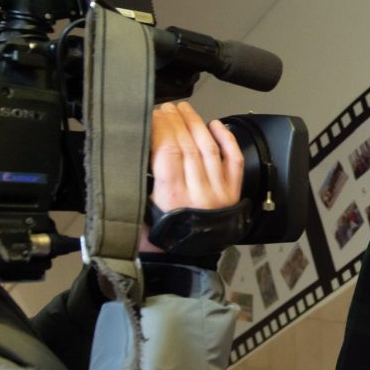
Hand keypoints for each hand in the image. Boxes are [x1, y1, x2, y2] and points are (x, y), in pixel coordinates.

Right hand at [141, 101, 243, 251]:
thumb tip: (136, 145)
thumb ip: (139, 181)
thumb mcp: (138, 211)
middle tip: (167, 107)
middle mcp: (198, 192)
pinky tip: (216, 124)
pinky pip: (232, 160)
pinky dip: (226, 139)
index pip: (168, 150)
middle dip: (176, 121)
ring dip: (196, 124)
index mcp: (172, 197)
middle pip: (188, 144)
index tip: (154, 115)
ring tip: (185, 110)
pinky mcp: (232, 192)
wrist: (184, 261)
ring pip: (209, 148)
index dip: (161, 127)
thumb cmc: (158, 238)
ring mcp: (218, 191)